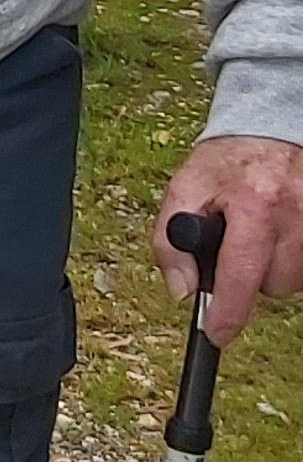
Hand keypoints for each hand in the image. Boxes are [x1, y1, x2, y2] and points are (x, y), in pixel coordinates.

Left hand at [153, 133, 302, 340]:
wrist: (270, 129)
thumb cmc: (228, 160)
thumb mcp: (183, 190)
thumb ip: (170, 241)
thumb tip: (182, 290)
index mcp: (255, 203)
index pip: (242, 273)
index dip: (227, 312)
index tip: (216, 333)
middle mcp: (295, 213)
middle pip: (275, 284)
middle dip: (252, 276)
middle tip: (238, 245)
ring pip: (295, 279)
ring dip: (274, 268)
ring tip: (259, 236)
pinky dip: (291, 260)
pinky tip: (278, 237)